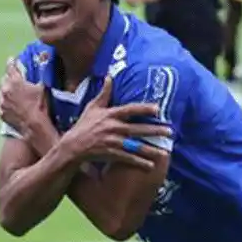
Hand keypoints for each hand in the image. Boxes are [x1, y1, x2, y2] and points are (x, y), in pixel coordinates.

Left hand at [0, 57, 46, 132]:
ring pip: (1, 92)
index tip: (11, 59)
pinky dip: (5, 102)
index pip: (10, 68)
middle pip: (4, 79)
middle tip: (13, 77)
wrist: (34, 126)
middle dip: (9, 77)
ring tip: (11, 91)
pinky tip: (9, 104)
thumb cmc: (40, 105)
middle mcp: (5, 90)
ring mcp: (1, 102)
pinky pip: (1, 104)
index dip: (11, 62)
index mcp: (15, 81)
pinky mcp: (1, 113)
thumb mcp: (43, 88)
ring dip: (6, 90)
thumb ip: (40, 75)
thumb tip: (44, 66)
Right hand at [54, 77, 171, 170]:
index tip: (158, 109)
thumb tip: (109, 76)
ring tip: (165, 152)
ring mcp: (112, 142)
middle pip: (137, 129)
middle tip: (169, 131)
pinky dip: (139, 162)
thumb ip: (104, 93)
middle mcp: (113, 128)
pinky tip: (150, 165)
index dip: (144, 109)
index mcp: (110, 115)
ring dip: (151, 149)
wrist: (72, 146)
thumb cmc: (83, 125)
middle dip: (154, 131)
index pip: (130, 110)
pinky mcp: (110, 154)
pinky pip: (128, 158)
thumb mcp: (92, 107)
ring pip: (135, 146)